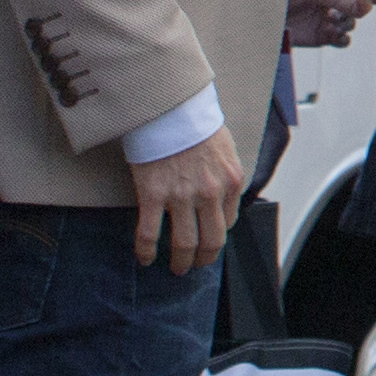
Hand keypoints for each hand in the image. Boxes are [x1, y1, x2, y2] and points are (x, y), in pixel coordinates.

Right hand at [129, 127, 250, 273]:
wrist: (169, 107)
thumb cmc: (195, 124)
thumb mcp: (226, 150)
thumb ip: (226, 176)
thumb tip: (223, 198)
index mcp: (230, 181)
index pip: (228, 222)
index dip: (218, 235)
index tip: (209, 241)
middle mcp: (209, 193)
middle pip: (211, 241)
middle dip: (204, 259)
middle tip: (196, 266)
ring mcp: (181, 196)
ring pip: (184, 243)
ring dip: (180, 261)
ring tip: (177, 268)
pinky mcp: (153, 195)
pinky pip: (149, 234)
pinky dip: (146, 252)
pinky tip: (145, 259)